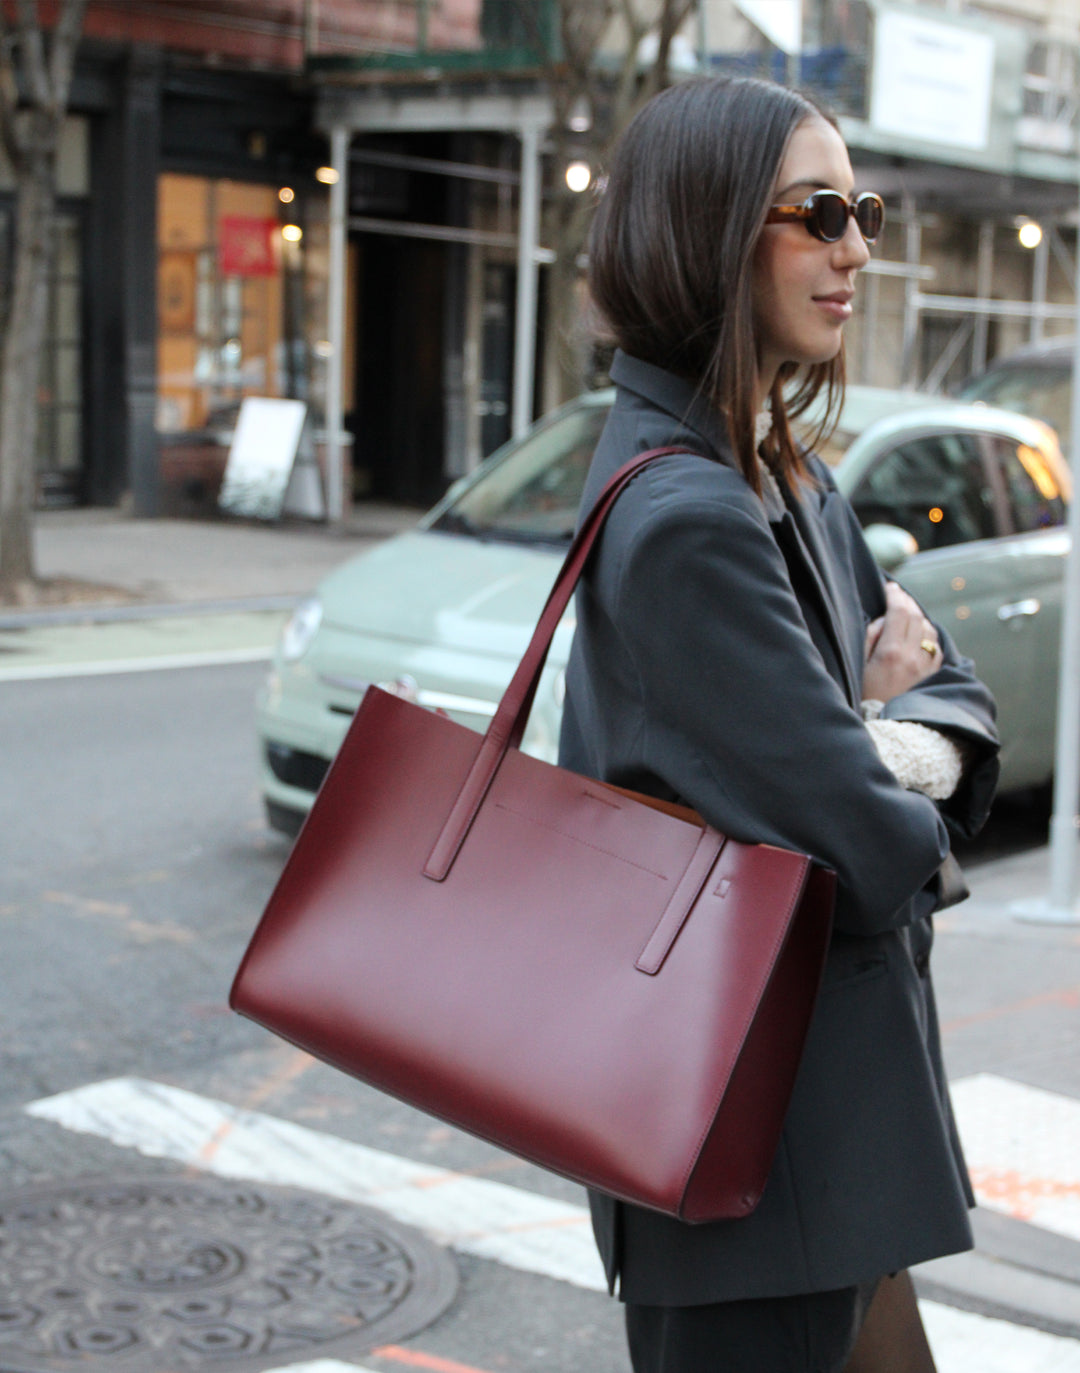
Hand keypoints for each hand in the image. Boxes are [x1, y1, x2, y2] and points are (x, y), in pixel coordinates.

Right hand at [863, 582, 941, 704]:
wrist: (887, 729)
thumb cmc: (866, 699)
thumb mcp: (859, 667)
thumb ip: (871, 638)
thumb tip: (884, 620)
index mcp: (891, 652)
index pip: (899, 612)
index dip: (895, 595)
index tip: (889, 587)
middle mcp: (913, 656)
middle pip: (916, 617)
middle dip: (907, 601)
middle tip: (898, 594)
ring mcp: (926, 667)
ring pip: (930, 630)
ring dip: (920, 617)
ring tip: (909, 613)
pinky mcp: (933, 676)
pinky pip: (936, 647)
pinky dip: (928, 634)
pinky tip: (921, 634)